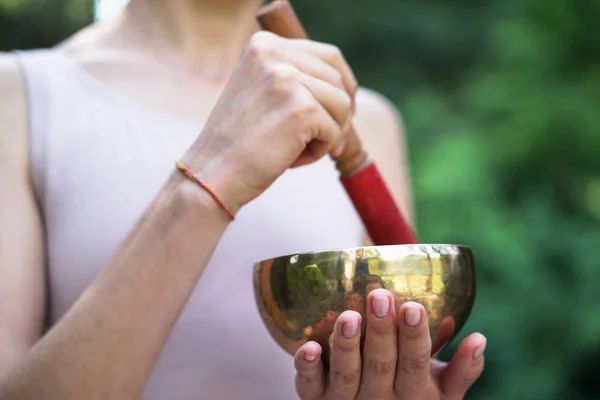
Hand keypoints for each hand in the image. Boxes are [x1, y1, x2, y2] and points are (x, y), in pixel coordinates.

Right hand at [181, 31, 356, 214]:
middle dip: (340, 114)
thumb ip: (296, 80)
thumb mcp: (263, 93)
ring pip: (342, 105)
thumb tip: (349, 91)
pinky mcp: (302, 109)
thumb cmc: (239, 142)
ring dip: (328, 134)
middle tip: (324, 141)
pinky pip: (335, 131)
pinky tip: (290, 160)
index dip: (343, 86)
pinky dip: (319, 152)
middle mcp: (275, 54)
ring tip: (294, 150)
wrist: (212, 174)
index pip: (328, 56)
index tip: (342, 112)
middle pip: (339, 80)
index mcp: (265, 44)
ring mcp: (288, 79)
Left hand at [294, 289, 485, 399]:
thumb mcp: (441, 392)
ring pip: (346, 376)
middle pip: (380, 366)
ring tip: (349, 316)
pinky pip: (309, 386)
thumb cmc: (409, 395)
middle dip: (381, 332)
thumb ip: (462, 370)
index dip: (414, 338)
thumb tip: (480, 339)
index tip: (413, 307)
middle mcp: (379, 399)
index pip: (415, 364)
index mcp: (412, 394)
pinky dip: (307, 368)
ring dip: (347, 347)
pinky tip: (307, 347)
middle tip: (380, 296)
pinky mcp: (315, 399)